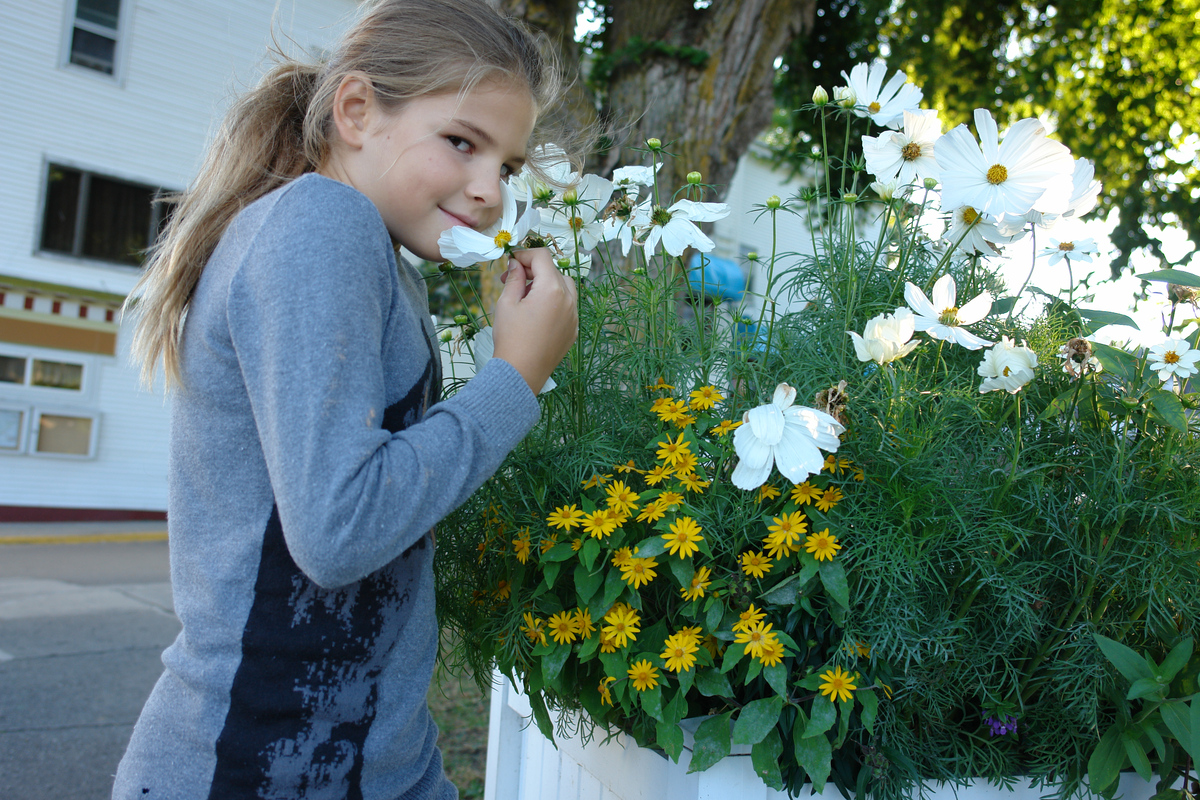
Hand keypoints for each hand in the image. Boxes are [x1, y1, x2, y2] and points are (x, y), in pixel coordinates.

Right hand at [491, 248, 577, 394]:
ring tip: (526, 297)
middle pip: (554, 271)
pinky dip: (555, 302)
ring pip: (564, 288)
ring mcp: (574, 316)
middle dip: (534, 271)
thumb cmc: (511, 338)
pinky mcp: (574, 330)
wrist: (521, 373)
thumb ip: (514, 278)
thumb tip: (515, 264)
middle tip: (512, 281)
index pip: (542, 257)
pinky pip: (567, 307)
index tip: (511, 262)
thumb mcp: (507, 303)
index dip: (524, 254)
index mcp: (552, 289)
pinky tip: (537, 314)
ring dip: (547, 285)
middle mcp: (569, 300)